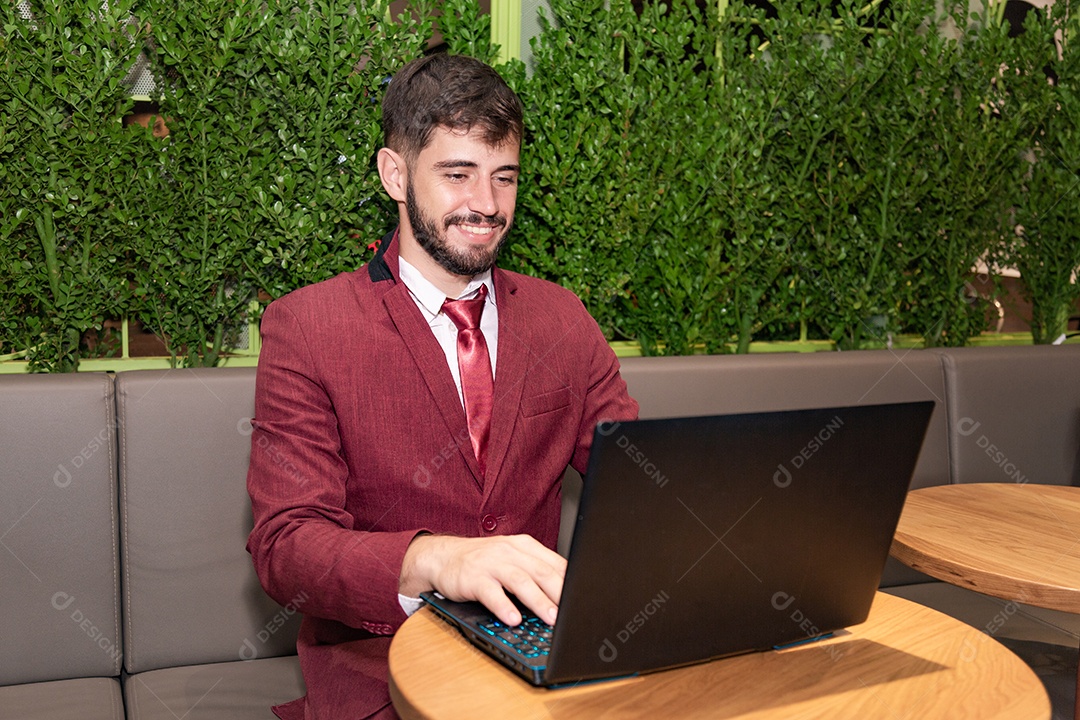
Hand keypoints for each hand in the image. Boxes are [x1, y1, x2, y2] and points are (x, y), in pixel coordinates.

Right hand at [400, 534, 565, 625]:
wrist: (443, 557)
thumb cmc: (483, 562)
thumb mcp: (512, 559)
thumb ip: (536, 571)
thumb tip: (566, 592)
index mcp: (524, 546)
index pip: (555, 563)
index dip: (571, 582)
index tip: (584, 599)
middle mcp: (509, 551)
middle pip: (541, 572)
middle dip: (560, 593)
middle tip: (572, 612)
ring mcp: (491, 563)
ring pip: (520, 581)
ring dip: (538, 601)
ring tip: (550, 618)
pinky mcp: (473, 577)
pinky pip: (491, 592)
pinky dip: (503, 606)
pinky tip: (513, 618)